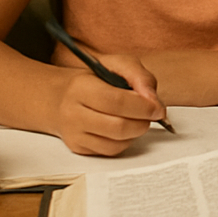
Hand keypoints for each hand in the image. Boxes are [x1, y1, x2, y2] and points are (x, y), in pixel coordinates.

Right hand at [51, 53, 166, 156]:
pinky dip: (125, 142)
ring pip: (116, 143)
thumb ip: (137, 75)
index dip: (143, 107)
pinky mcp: (78, 148)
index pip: (117, 101)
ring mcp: (74, 134)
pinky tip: (125, 129)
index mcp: (80, 87)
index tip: (158, 108)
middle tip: (152, 114)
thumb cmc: (93, 79)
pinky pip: (110, 152)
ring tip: (137, 119)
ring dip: (136, 133)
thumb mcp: (114, 64)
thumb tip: (152, 99)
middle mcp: (72, 113)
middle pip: (118, 127)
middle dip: (143, 122)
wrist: (59, 97)